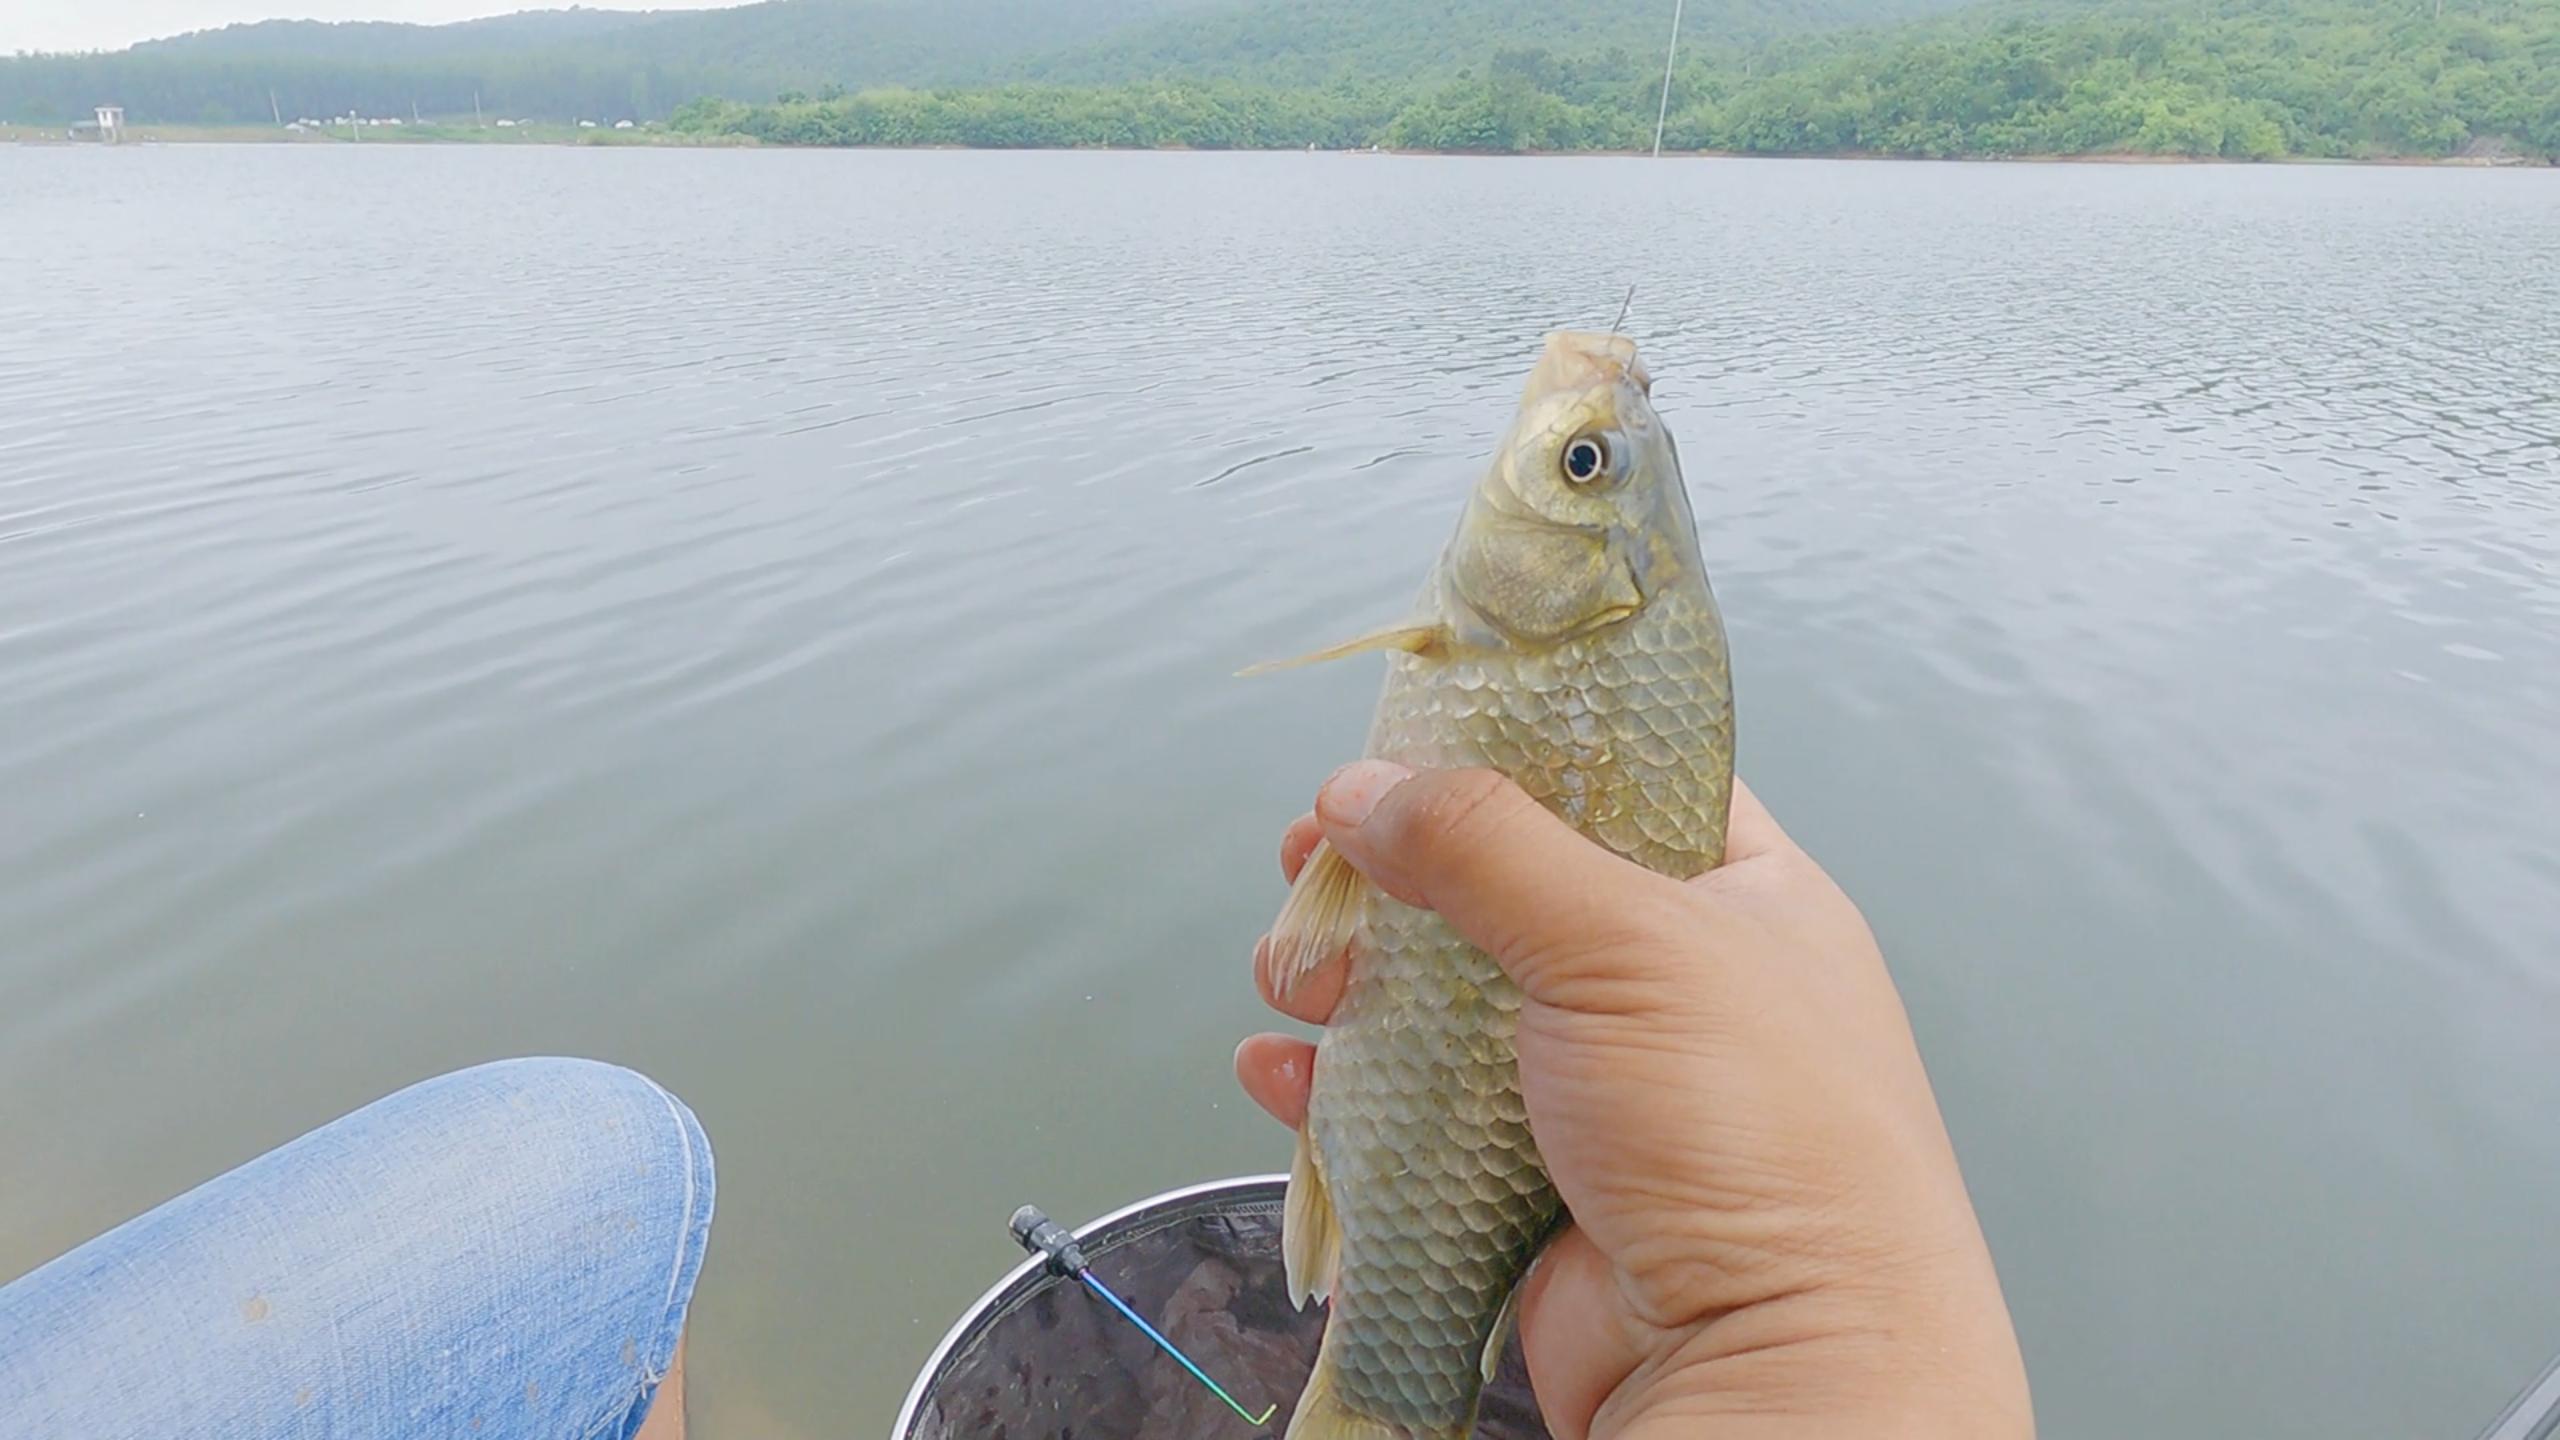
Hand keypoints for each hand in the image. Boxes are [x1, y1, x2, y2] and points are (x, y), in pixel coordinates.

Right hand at [1236, 762, 2033, 1439]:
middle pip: (1503, 893)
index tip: (1404, 738)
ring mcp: (1601, 1093)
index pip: (1625, 779)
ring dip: (1351, 986)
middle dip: (1395, 877)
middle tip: (1309, 859)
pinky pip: (1418, 1121)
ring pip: (1445, 1010)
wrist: (1776, 1367)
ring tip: (1289, 976)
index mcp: (1742, 897)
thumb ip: (1486, 845)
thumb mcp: (1624, 941)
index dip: (1512, 749)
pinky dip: (1340, 1096)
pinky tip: (1281, 1074)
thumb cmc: (1752, 1132)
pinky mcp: (1535, 1187)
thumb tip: (1363, 787)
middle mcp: (1675, 985)